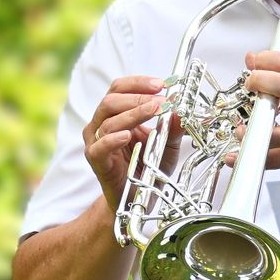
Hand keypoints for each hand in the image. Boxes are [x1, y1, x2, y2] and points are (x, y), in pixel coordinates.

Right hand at [84, 75, 173, 208]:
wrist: (137, 196)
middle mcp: (102, 124)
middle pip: (111, 101)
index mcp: (116, 114)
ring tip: (154, 110)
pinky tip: (127, 135)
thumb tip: (183, 110)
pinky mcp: (96, 161)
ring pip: (107, 121)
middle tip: (162, 100)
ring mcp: (96, 142)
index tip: (161, 84)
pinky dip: (112, 139)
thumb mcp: (168, 144)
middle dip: (138, 98)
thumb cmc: (148, 165)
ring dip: (133, 114)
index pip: (119, 89)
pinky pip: (98, 147)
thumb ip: (174, 127)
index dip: (138, 83)